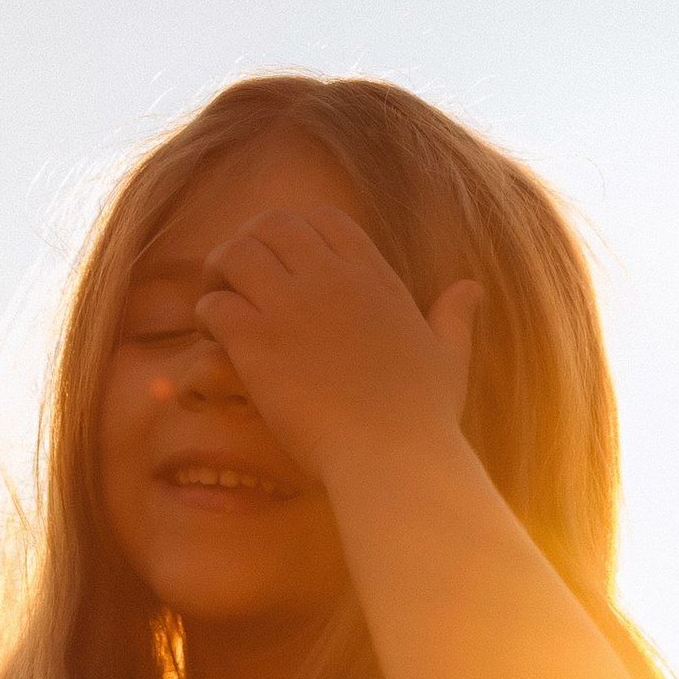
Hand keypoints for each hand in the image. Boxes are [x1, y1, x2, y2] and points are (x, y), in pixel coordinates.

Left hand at [193, 208, 478, 490]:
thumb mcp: (449, 358)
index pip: (325, 219)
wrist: (393, 459)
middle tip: (238, 281)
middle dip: (249, 244)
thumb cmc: (423, 419)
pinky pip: (214, 304)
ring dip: (219, 273)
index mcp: (373, 278)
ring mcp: (292, 307)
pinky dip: (207, 316)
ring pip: (235, 253)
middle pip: (273, 224)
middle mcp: (331, 280)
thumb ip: (454, 317)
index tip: (286, 266)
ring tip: (219, 306)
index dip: (297, 233)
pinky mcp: (259, 342)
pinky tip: (214, 341)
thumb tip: (472, 287)